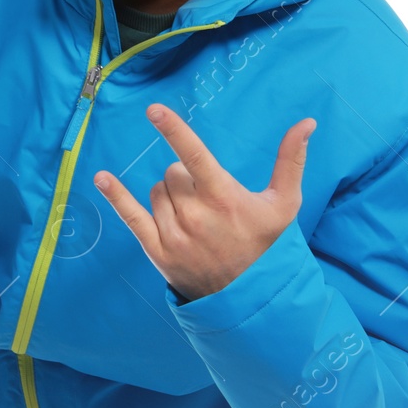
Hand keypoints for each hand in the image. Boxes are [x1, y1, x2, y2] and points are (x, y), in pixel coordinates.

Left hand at [94, 105, 315, 300]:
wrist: (250, 298)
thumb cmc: (266, 244)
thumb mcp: (284, 204)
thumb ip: (291, 161)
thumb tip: (307, 122)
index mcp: (223, 198)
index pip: (193, 155)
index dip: (173, 130)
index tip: (153, 109)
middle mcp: (195, 215)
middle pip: (172, 173)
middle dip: (186, 180)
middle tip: (208, 203)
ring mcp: (174, 234)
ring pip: (156, 192)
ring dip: (169, 197)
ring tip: (194, 219)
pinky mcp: (157, 251)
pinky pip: (130, 216)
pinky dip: (115, 196)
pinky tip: (100, 177)